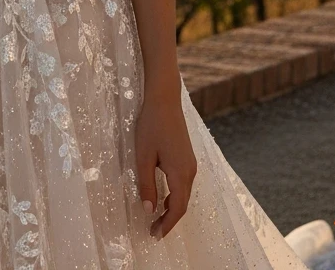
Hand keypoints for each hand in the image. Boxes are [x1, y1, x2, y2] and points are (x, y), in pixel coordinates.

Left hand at [134, 86, 197, 241]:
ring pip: (184, 193)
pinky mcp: (187, 156)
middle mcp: (190, 171)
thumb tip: (149, 210)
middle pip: (182, 204)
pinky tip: (163, 197)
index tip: (155, 235)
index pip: (177, 208)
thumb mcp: (144, 156)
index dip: (167, 224)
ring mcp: (190, 163)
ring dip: (172, 208)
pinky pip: (183, 183)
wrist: (164, 99)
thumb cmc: (151, 125)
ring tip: (157, 218)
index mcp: (180, 173)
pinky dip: (174, 195)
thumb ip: (146, 184)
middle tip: (154, 231)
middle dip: (169, 220)